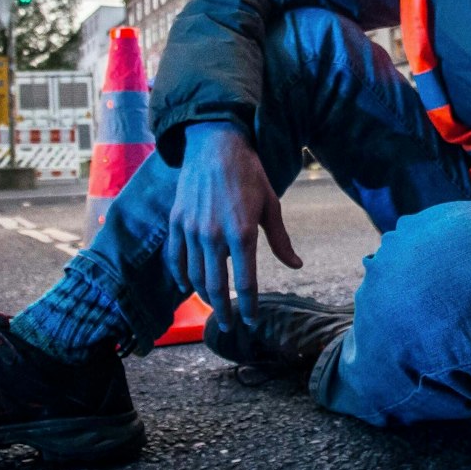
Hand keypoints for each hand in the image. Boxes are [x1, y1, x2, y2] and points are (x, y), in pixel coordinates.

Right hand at [168, 122, 301, 329]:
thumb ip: (279, 240)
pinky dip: (180, 276)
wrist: (215, 145)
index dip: (248, 307)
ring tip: (212, 305)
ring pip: (193, 275)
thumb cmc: (249, 174)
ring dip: (203, 296)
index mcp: (242, 233)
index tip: (251, 321)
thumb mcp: (270, 205)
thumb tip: (296, 266)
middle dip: (222, 310)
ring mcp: (191, 229)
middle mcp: (213, 236)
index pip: (245, 283)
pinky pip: (175, 258)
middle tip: (228, 324)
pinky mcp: (176, 222)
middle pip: (215, 286)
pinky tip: (188, 285)